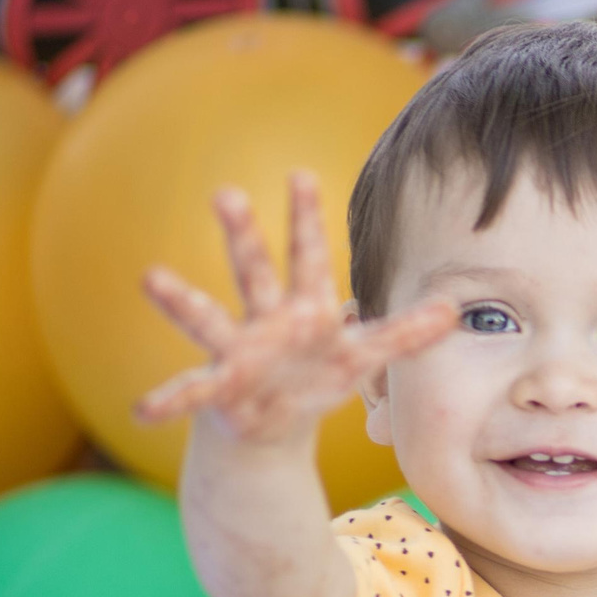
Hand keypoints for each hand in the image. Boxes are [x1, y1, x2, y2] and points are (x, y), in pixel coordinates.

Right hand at [133, 172, 458, 442]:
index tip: (300, 174)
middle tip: (225, 193)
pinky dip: (167, 399)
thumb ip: (405, 334)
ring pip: (207, 319)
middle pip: (253, 269)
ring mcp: (238, 352)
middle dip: (242, 234)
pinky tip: (143, 410)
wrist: (272, 422)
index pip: (309, 254)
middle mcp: (266, 319)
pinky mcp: (220, 390)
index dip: (306, 217)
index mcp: (305, 306)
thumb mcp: (365, 356)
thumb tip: (453, 311)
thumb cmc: (318, 374)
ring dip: (181, 299)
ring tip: (152, 278)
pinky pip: (189, 391)